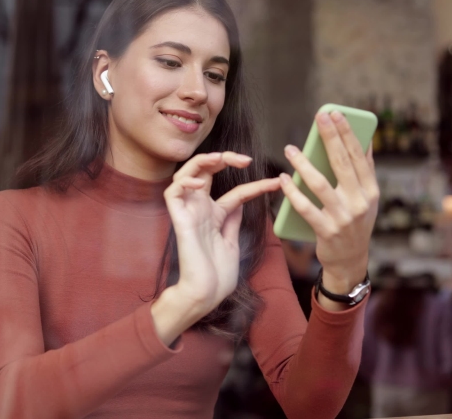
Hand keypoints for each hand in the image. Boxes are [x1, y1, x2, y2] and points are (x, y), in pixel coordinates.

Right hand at [162, 152, 281, 314]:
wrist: (206, 294)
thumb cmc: (218, 275)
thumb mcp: (232, 240)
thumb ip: (233, 218)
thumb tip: (242, 200)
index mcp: (214, 215)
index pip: (236, 191)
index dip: (256, 184)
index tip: (278, 183)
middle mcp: (200, 209)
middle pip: (206, 171)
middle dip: (224, 158)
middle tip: (246, 160)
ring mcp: (188, 212)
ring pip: (186, 173)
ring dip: (202, 161)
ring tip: (221, 159)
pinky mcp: (179, 219)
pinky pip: (173, 191)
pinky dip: (184, 181)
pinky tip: (200, 182)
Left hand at [279, 111, 378, 307]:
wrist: (350, 260)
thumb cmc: (354, 222)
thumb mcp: (366, 199)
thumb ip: (364, 172)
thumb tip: (364, 140)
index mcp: (370, 191)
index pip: (359, 156)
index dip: (347, 134)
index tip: (336, 114)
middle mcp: (360, 202)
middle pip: (342, 164)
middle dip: (330, 138)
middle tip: (319, 118)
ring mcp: (343, 217)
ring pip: (320, 184)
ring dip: (303, 164)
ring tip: (290, 149)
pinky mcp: (326, 230)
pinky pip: (305, 207)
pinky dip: (293, 192)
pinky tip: (283, 179)